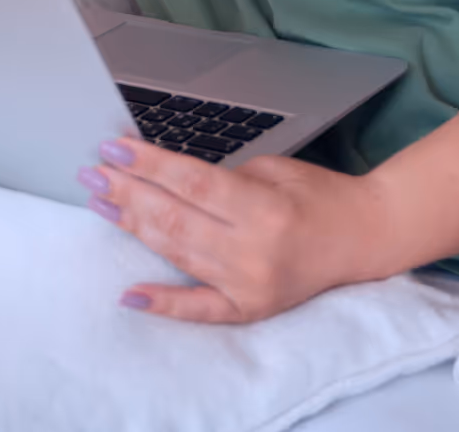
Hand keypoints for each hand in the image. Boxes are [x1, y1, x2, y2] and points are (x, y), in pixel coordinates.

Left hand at [77, 138, 375, 323]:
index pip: (192, 184)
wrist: (365, 237)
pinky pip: (199, 310)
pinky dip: (163, 303)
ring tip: (101, 202)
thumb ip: (222, 180)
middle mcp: (255, 252)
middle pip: (176, 218)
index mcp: (265, 209)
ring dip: (134, 227)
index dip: (148, 164)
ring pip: (178, 254)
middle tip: (92, 171)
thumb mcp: (275, 170)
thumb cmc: (321, 195)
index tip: (113, 147)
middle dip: (128, 192)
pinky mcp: (250, 310)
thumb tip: (165, 177)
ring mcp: (251, 286)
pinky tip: (129, 293)